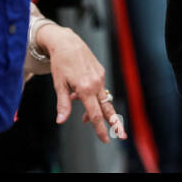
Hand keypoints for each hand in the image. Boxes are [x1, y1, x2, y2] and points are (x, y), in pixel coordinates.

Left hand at [40, 23, 124, 142]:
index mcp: (85, 88)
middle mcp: (96, 83)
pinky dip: (91, 96)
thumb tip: (61, 120)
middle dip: (115, 124)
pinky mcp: (100, 71)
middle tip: (122, 136)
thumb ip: (63, 104)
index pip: (95, 114)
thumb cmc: (60, 62)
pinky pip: (99, 88)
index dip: (100, 129)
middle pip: (107, 108)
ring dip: (96, 109)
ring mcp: (100, 76)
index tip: (105, 139)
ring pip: (102, 99)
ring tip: (85, 118)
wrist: (66, 42)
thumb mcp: (59, 84)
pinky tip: (78, 95)